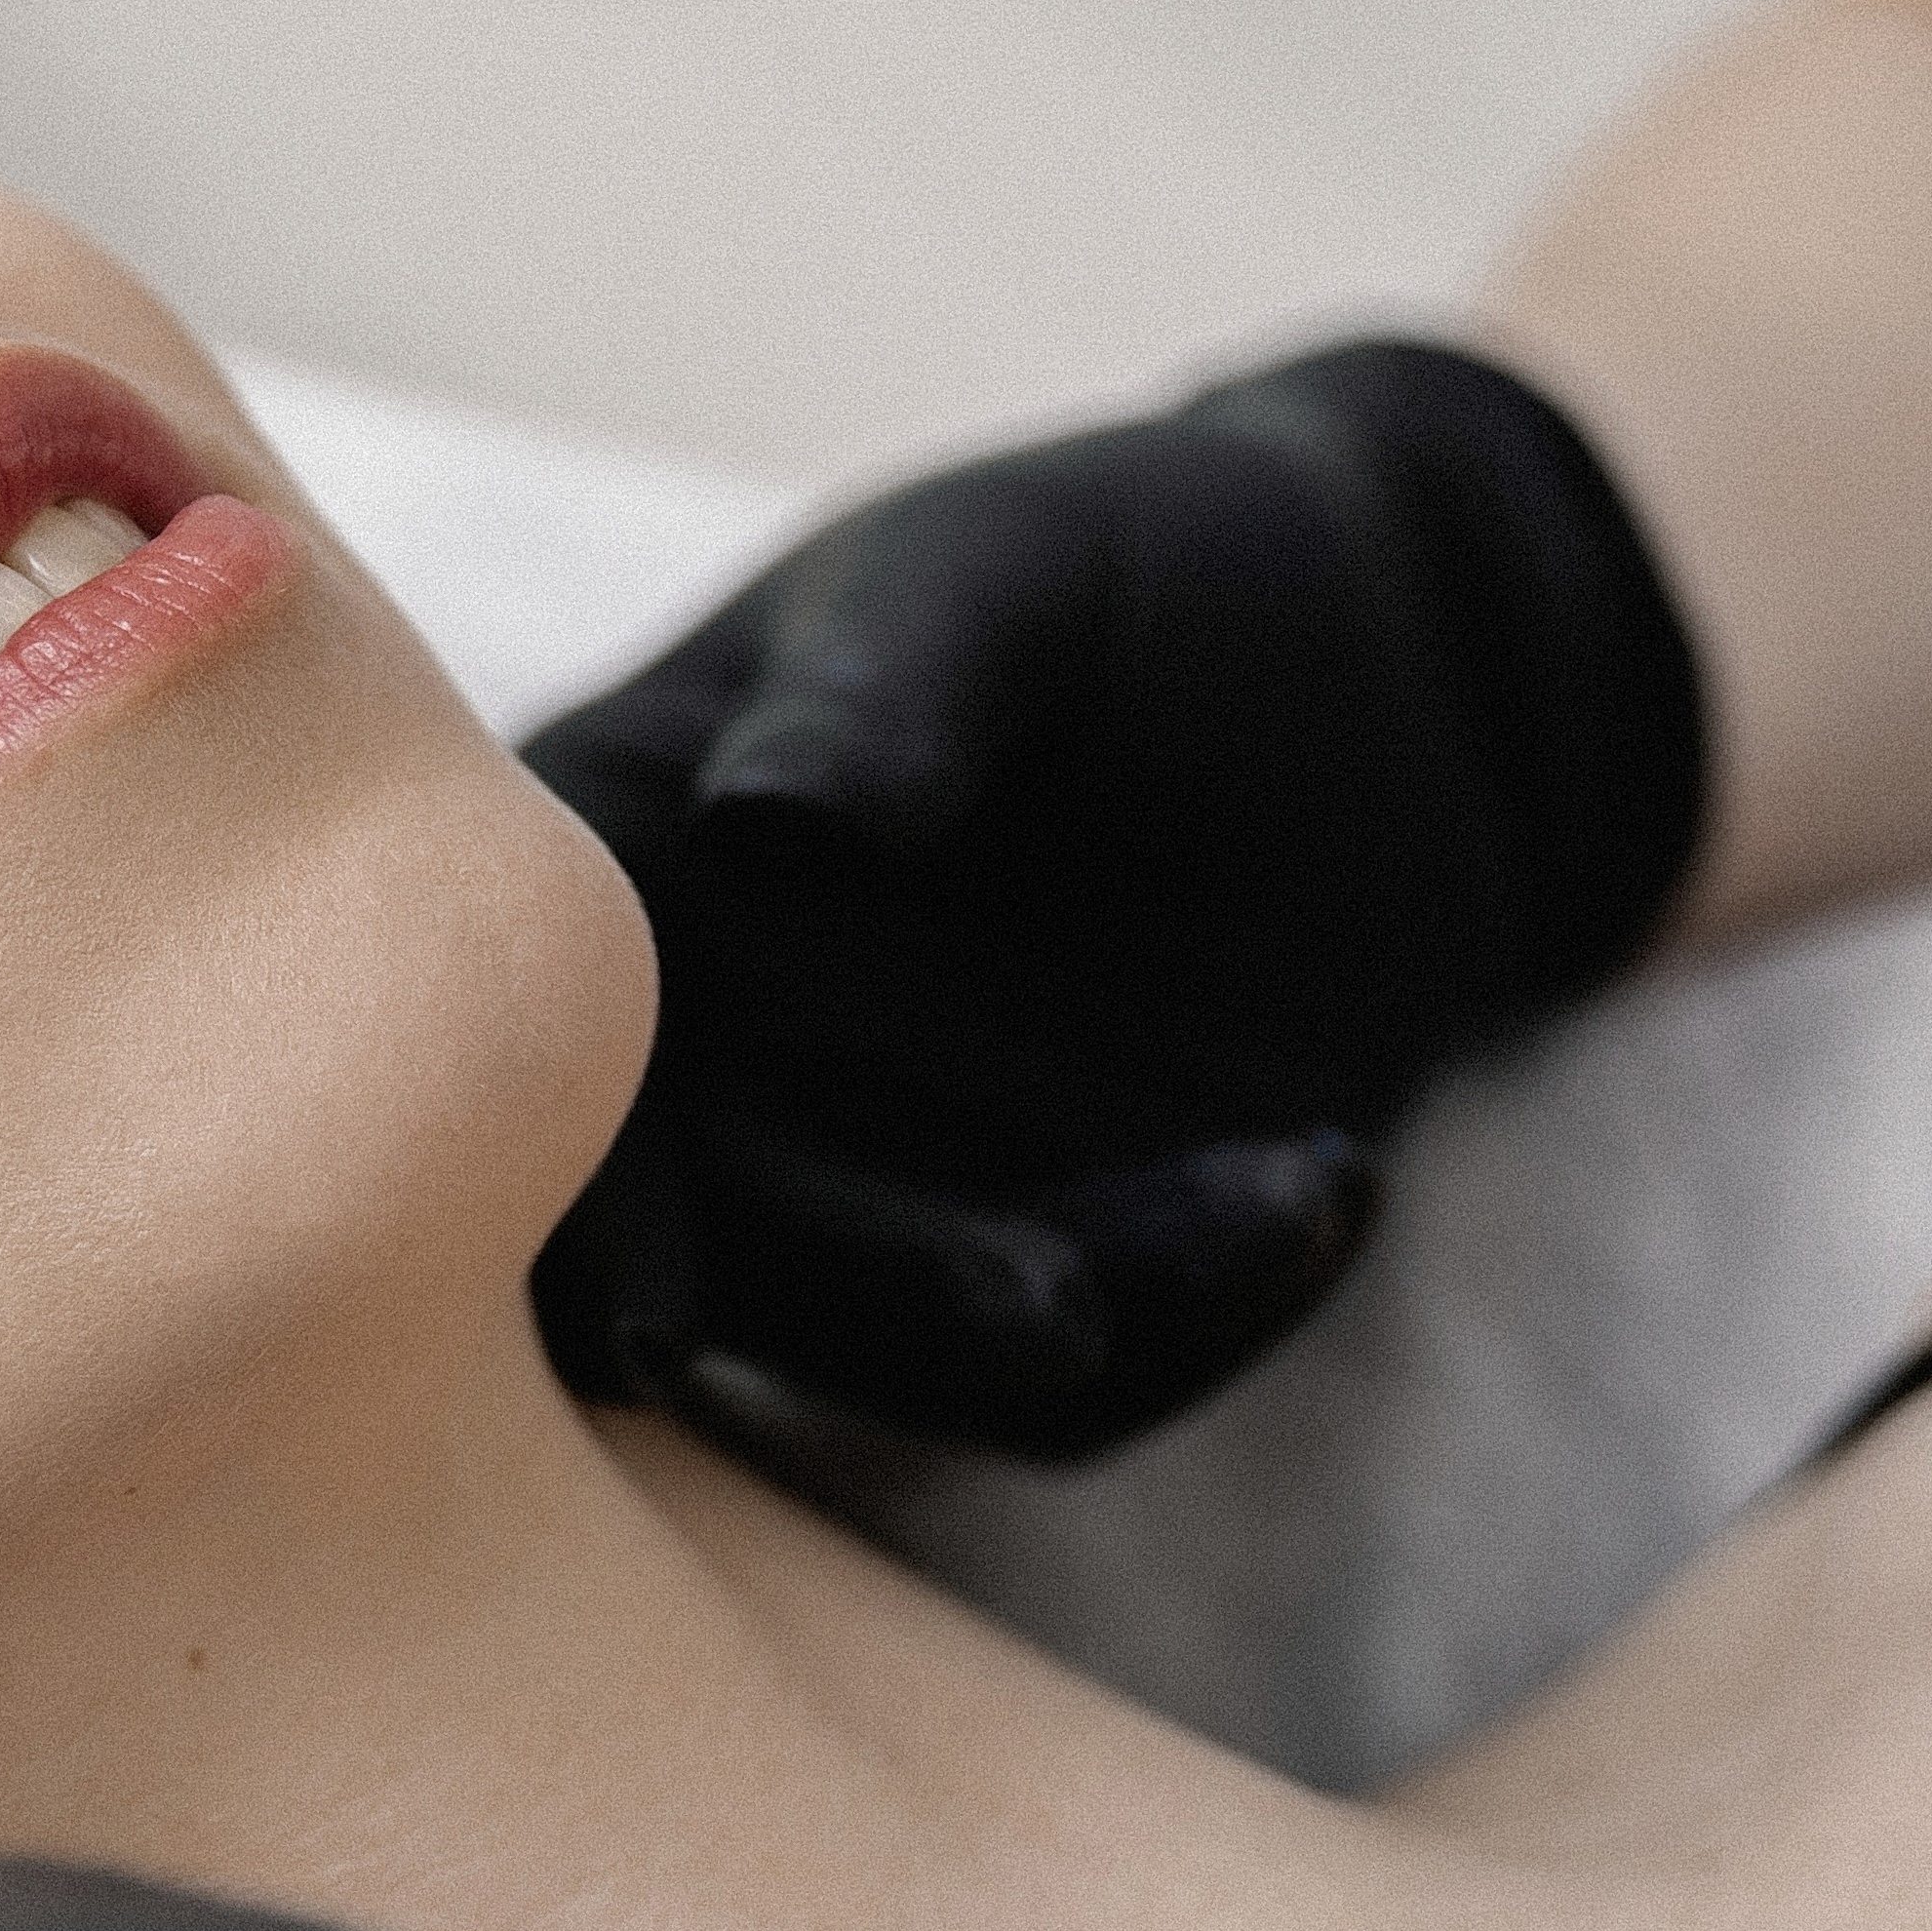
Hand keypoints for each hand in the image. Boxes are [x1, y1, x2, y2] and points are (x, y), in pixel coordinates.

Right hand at [523, 339, 1705, 1458]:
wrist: (1388, 661)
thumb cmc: (1151, 561)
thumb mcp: (1016, 572)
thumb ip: (891, 682)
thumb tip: (763, 822)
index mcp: (617, 863)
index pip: (543, 1052)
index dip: (582, 1197)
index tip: (651, 1310)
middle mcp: (704, 1057)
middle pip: (713, 1251)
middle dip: (872, 1302)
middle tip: (1050, 1310)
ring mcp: (871, 1179)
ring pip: (909, 1347)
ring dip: (1085, 1318)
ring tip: (1297, 1185)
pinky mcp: (1046, 1257)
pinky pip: (1090, 1369)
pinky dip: (1207, 1313)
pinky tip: (1330, 1182)